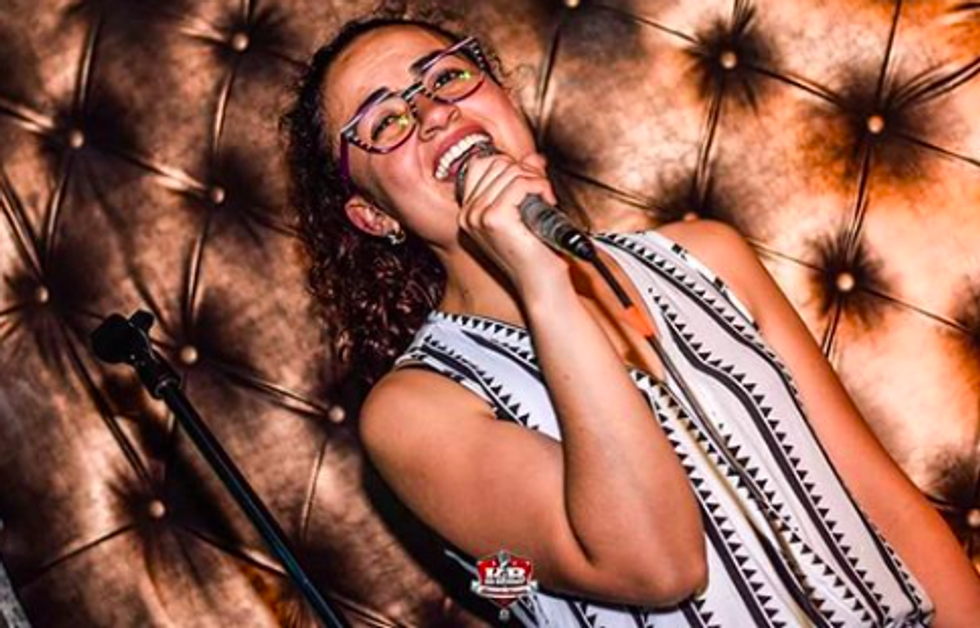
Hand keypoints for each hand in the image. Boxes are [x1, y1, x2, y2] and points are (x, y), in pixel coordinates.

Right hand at [456, 151, 569, 294]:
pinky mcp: (495, 219)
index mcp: (469, 212)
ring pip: (510, 171)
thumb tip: (533, 157)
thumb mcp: (525, 210)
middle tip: (542, 191)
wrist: (542, 283)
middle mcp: (468, 214)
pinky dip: (539, 186)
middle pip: (496, 164)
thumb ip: (523, 181)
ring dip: (536, 180)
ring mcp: (478, 216)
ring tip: (546, 200)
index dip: (511, 164)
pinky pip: (520, 183)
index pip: (482, 164)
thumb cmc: (536, 252)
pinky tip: (548, 202)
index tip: (531, 180)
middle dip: (525, 171)